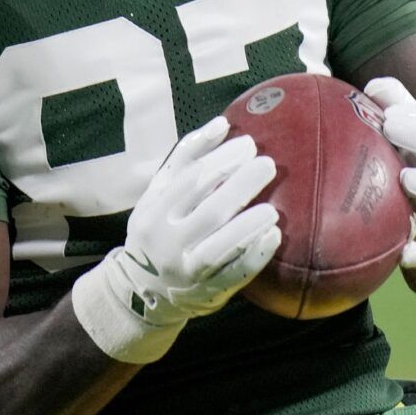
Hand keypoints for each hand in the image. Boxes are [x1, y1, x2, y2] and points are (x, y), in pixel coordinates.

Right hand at [71, 117, 280, 363]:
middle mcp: (167, 240)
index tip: (248, 144)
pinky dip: (254, 255)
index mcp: (154, 211)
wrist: (142, 289)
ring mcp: (187, 269)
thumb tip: (222, 123)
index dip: (221, 160)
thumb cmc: (158, 229)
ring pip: (220, 245)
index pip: (191, 181)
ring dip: (248, 225)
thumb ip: (187, 158)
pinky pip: (234, 274)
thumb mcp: (159, 193)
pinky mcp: (208, 291)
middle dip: (240, 186)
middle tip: (267, 165)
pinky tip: (273, 237)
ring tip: (273, 208)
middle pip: (209, 210)